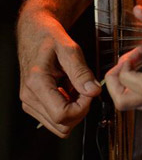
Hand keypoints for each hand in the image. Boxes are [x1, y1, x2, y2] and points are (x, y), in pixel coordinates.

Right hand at [18, 11, 101, 136]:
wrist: (34, 33)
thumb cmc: (49, 38)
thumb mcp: (70, 49)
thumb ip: (81, 72)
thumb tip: (94, 91)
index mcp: (37, 83)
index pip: (62, 114)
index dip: (82, 107)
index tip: (90, 90)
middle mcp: (29, 97)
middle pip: (61, 125)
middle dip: (80, 110)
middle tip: (86, 88)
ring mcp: (29, 102)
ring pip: (58, 126)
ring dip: (74, 111)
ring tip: (77, 88)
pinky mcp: (33, 104)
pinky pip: (54, 118)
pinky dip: (67, 109)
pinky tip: (70, 90)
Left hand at [105, 4, 141, 113]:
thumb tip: (138, 11)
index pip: (136, 84)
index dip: (126, 69)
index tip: (135, 53)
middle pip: (123, 102)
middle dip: (115, 82)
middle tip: (123, 65)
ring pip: (132, 102)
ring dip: (127, 84)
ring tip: (138, 66)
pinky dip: (140, 89)